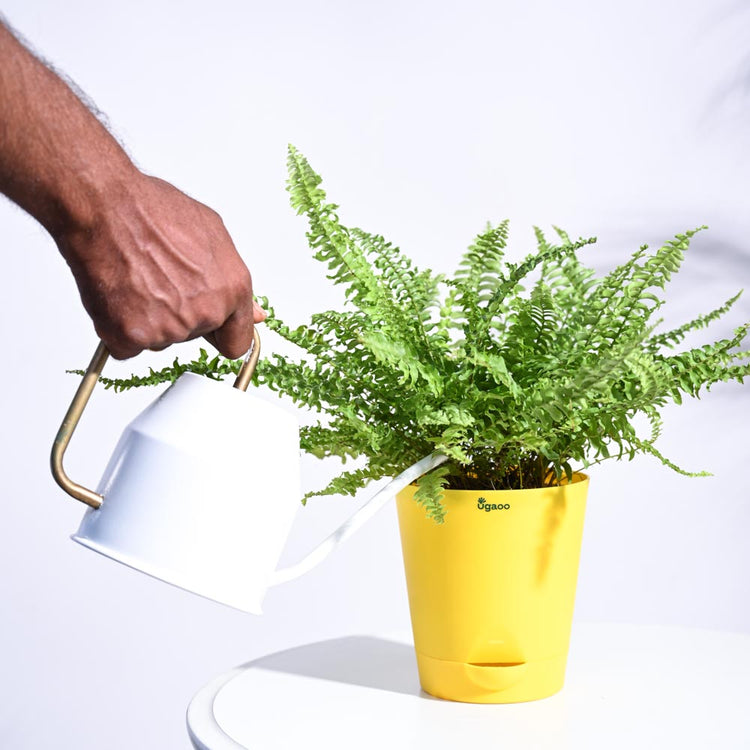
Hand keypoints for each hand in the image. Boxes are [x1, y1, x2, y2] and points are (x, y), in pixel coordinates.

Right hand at [55, 172, 264, 359]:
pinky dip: (117, 329)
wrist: (102, 205)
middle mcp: (205, 312)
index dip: (220, 334)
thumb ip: (231, 278)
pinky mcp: (132, 336)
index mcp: (232, 289)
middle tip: (157, 280)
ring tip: (136, 279)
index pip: (237, 342)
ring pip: (159, 340)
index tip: (210, 329)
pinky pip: (125, 347)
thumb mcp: (211, 232)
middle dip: (177, 315)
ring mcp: (169, 328)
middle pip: (192, 336)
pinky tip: (117, 295)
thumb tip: (253, 312)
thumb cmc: (150, 210)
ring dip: (147, 320)